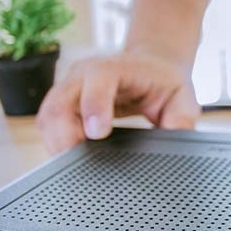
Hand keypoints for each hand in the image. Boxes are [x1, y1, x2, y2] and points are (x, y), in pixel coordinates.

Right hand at [36, 52, 199, 153]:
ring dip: (57, 142)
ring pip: (48, 114)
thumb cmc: (164, 82)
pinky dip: (54, 142)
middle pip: (61, 100)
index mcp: (116, 67)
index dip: (94, 105)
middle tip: (79, 162)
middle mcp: (85, 73)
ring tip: (75, 164)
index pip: (97, 79)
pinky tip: (71, 156)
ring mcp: (69, 86)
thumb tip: (177, 143)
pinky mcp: (62, 101)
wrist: (151, 66)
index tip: (97, 133)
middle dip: (65, 134)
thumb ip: (181, 120)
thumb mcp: (183, 97)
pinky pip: (48, 123)